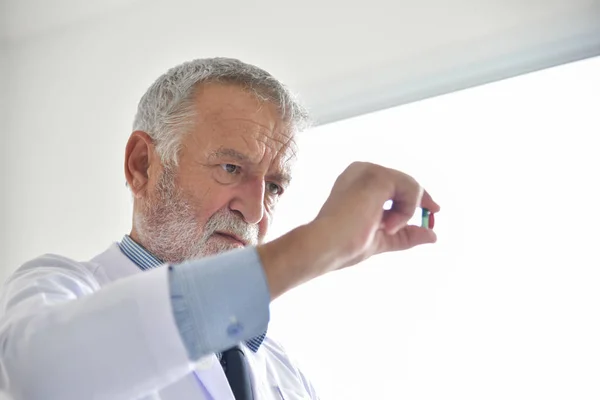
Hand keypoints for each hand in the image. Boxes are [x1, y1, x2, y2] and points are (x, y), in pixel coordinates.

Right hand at [259, 161, 439, 299]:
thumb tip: (432, 235)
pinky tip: (387, 223)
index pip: (395, 185)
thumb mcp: (382, 239)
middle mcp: (361, 170)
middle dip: (422, 200)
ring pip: (410, 185)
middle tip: (435, 214)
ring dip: (407, 211)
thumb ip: (405, 234)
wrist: (325, 246)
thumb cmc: (344, 245)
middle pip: (405, 181)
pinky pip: (410, 189)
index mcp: (357, 181)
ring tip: (386, 228)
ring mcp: (368, 170)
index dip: (416, 198)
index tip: (434, 210)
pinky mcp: (377, 175)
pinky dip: (406, 210)